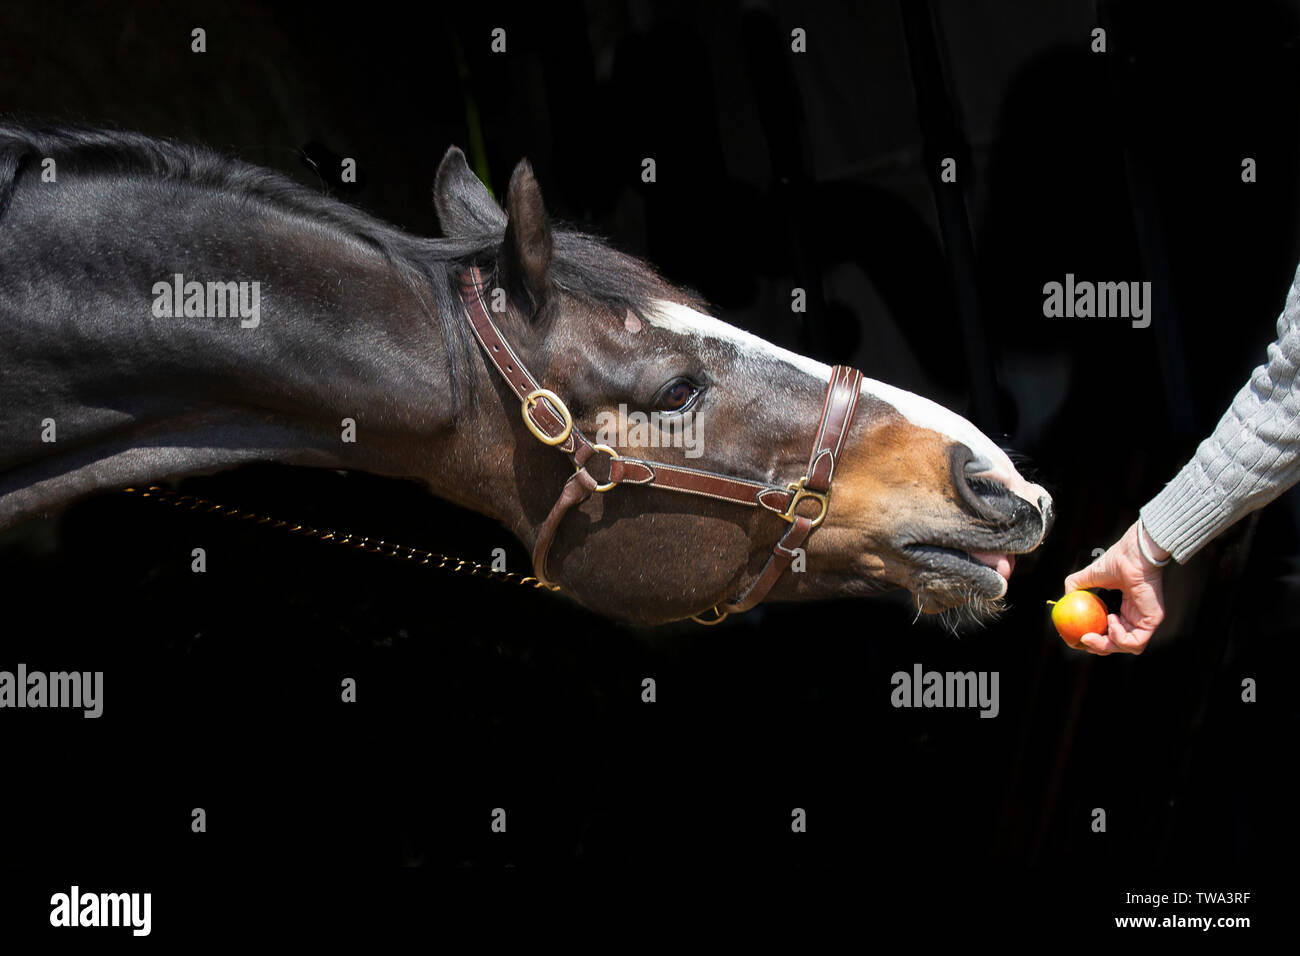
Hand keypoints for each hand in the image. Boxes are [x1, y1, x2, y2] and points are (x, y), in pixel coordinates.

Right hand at [1062, 521, 1166, 654]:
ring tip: (1096, 631)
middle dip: (1097, 647)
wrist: (1131, 556)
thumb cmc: (1114, 562)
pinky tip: (1111, 620)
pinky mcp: (1152, 622)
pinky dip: (1119, 638)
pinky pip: (1136, 643)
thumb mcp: (1086, 576)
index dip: (1093, 640)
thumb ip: (1074, 588)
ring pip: (1126, 648)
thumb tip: (1064, 602)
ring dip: (1107, 645)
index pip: (1108, 634)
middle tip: (1083, 640)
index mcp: (1122, 611)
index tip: (1077, 637)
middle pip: (1116, 644)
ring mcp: (1144, 621)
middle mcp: (1134, 619)